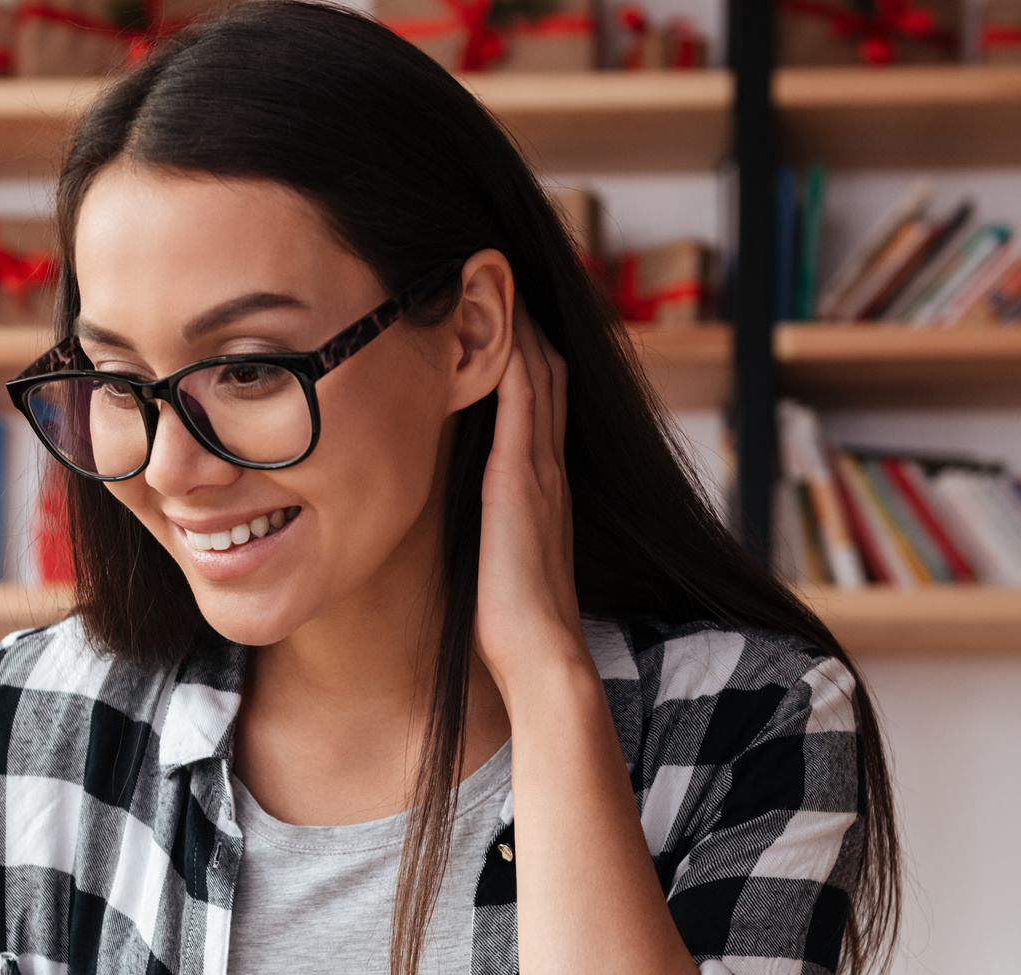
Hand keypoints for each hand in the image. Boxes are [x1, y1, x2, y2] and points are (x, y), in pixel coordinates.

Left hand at [474, 304, 591, 709]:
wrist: (539, 655)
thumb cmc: (510, 625)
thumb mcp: (499, 560)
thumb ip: (492, 530)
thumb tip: (470, 524)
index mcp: (544, 488)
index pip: (544, 402)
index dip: (529, 354)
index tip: (504, 314)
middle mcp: (549, 469)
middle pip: (550, 372)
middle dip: (529, 323)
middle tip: (502, 272)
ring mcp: (540, 470)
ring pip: (541, 373)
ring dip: (522, 324)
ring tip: (498, 274)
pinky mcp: (520, 477)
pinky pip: (525, 397)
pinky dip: (515, 354)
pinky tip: (500, 318)